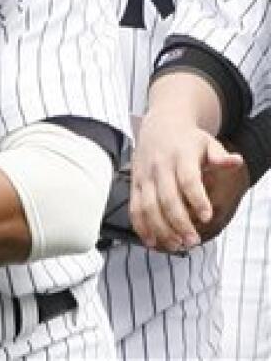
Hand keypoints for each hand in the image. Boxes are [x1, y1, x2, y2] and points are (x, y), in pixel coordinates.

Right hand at [129, 111, 244, 251]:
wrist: (159, 125)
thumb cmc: (187, 139)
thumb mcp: (207, 143)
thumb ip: (220, 156)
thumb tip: (236, 161)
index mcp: (180, 156)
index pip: (188, 180)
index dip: (197, 199)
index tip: (207, 217)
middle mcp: (159, 167)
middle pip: (167, 198)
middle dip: (179, 223)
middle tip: (193, 241)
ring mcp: (144, 176)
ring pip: (148, 206)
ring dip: (160, 229)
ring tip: (176, 245)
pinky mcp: (134, 183)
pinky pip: (134, 207)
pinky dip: (140, 226)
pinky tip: (152, 240)